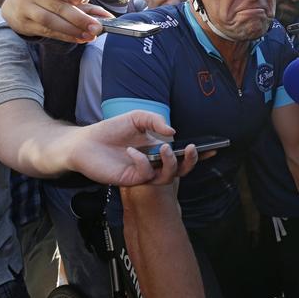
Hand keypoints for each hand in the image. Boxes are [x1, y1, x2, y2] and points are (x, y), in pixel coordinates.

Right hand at [1, 0, 112, 42]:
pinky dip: (65, 36)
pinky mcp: (24, 24)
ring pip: (50, 21)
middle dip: (79, 19)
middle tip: (97, 27)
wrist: (14, 5)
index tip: (84, 0)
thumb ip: (85, 4)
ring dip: (72, 30)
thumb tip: (108, 17)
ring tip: (89, 36)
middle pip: (57, 7)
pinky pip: (47, 31)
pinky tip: (79, 38)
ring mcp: (25, 8)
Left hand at [67, 111, 198, 185]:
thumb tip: (173, 132)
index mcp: (157, 149)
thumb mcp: (136, 117)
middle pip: (180, 170)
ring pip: (166, 177)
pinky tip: (131, 150)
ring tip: (164, 148)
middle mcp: (153, 163)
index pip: (182, 155)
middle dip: (190, 161)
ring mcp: (143, 173)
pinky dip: (141, 162)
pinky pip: (144, 175)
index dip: (198, 155)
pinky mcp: (130, 180)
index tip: (213, 150)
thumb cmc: (110, 130)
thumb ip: (155, 121)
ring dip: (170, 163)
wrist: (85, 142)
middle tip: (191, 148)